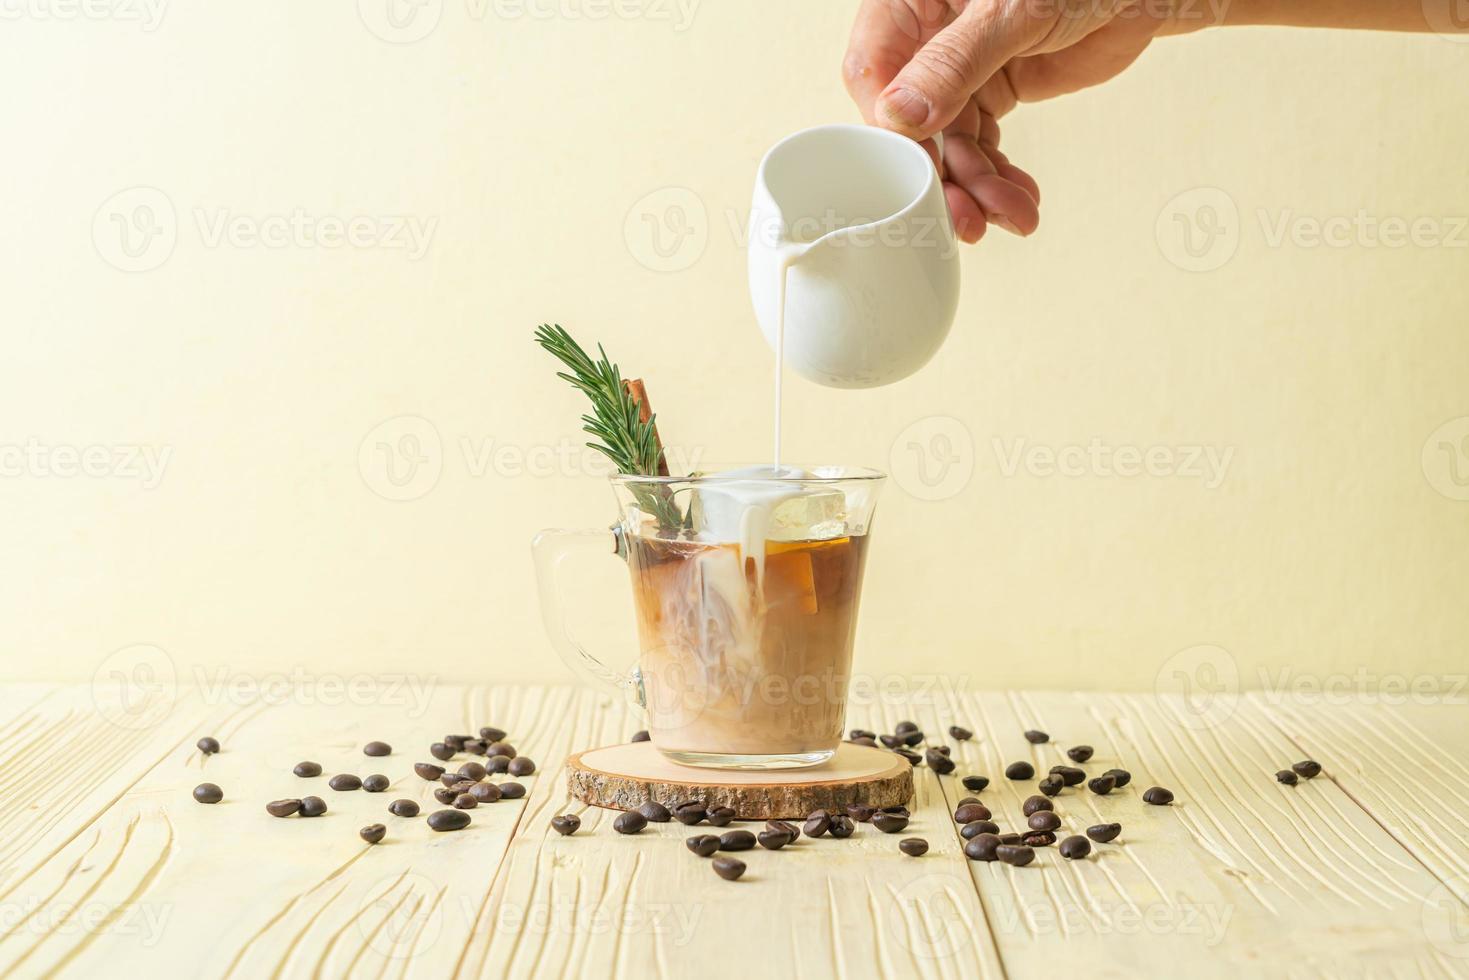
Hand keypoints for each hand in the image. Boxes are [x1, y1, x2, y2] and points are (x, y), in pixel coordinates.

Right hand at [843, 0, 1180, 242]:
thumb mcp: (1010, 11)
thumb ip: (952, 63)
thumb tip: (900, 115)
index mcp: (909, 1)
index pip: (873, 72)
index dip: (891, 130)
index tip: (918, 171)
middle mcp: (926, 37)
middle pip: (911, 120)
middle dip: (942, 173)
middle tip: (965, 217)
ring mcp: (958, 68)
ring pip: (949, 141)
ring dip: (977, 185)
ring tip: (1009, 212)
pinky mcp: (991, 90)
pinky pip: (981, 143)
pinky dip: (997, 176)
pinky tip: (1017, 197)